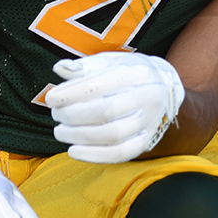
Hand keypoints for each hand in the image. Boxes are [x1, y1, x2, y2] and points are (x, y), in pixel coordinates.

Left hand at [47, 51, 182, 163]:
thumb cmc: (129, 74)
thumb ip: (84, 66)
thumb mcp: (110, 61)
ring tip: (61, 131)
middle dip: (73, 115)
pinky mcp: (147, 140)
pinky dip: (94, 156)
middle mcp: (149, 96)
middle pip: (106, 111)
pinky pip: (121, 154)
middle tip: (57, 115)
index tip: (51, 99)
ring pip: (112, 135)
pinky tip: (74, 150)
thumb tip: (60, 69)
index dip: (70, 94)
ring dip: (78, 136)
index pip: (99, 85)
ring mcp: (150, 121)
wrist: (165, 88)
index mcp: (138, 73)